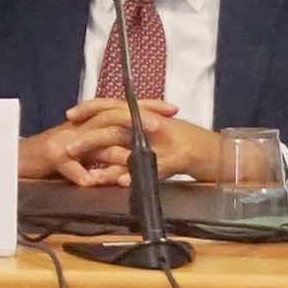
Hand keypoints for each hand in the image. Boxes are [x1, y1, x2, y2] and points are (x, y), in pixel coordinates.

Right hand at [19, 101, 149, 185]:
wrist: (19, 159)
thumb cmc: (53, 156)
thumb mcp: (86, 151)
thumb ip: (106, 151)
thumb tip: (131, 156)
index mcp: (90, 123)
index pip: (121, 109)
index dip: (147, 106)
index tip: (172, 108)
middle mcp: (79, 126)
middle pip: (111, 116)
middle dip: (138, 118)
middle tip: (161, 125)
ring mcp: (65, 141)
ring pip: (94, 140)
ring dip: (114, 150)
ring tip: (132, 158)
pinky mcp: (52, 158)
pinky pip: (70, 166)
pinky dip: (81, 174)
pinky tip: (91, 181)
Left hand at [64, 99, 221, 180]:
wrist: (219, 153)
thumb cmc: (185, 149)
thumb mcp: (152, 146)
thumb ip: (129, 150)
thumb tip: (104, 160)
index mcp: (144, 116)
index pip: (112, 105)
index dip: (90, 108)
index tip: (69, 115)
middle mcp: (152, 122)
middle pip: (115, 124)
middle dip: (89, 137)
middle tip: (67, 147)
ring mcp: (166, 139)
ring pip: (131, 145)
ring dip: (108, 159)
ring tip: (90, 172)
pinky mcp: (178, 157)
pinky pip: (154, 166)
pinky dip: (137, 174)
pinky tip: (122, 182)